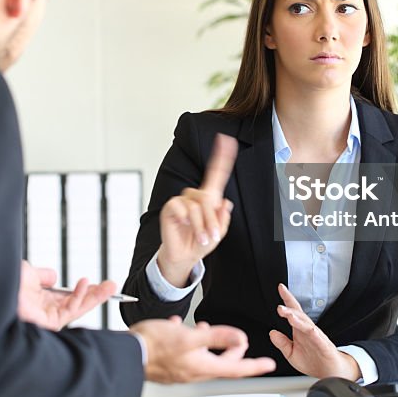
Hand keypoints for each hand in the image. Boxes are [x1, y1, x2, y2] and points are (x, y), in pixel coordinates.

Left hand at [16, 260, 116, 330]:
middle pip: (76, 306)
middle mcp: (45, 312)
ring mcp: (46, 320)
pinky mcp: (48, 324)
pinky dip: (80, 297)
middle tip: (113, 286)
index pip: (68, 298)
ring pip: (77, 310)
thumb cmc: (4, 284)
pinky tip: (86, 284)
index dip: (84, 291)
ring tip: (110, 286)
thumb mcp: (28, 273)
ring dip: (94, 297)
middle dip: (96, 296)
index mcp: (40, 302)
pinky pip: (70, 311)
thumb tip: (54, 276)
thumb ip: (43, 275)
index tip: (98, 283)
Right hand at [131, 316, 275, 382]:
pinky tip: (177, 326)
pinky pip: (184, 353)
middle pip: (221, 363)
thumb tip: (239, 338)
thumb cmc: (155, 345)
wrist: (127, 352)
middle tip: (236, 339)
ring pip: (202, 356)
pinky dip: (187, 340)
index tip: (269, 364)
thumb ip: (216, 337)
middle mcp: (193, 372)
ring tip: (203, 327)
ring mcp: (180, 370)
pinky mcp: (169, 365)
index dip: (254, 365)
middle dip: (230, 350)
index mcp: (202, 366)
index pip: (236, 368)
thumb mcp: (189, 336)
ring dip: (208, 343)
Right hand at [156, 134, 237, 286]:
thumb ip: (223, 218)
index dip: (222, 157)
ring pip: (196, 206)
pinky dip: (187, 220)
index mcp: (209, 198)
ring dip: (201, 225)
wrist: (185, 256)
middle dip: (212, 219)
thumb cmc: (201, 242)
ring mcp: (182, 201)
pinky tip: (184, 225)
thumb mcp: (218, 232)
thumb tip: (225, 202)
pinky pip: (181, 207)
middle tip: (213, 236)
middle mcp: (195, 196)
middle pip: (207, 197)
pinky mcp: (171, 208)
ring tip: (202, 238)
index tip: (227, 140)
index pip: (216, 174)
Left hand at [268, 283, 359, 379]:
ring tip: (288, 314)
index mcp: (300, 331)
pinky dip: (311, 332)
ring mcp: (317, 337)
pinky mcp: (324, 346)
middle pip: (299, 315)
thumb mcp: (291, 353)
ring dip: (298, 318)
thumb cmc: (313, 361)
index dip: (287, 299)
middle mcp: (308, 331)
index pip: (293, 311)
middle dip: (290, 309)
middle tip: (279, 307)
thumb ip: (282, 343)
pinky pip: (317, 337)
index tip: (281, 287)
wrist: (330, 373)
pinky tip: (306, 328)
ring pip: (307, 324)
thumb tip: (272, 332)